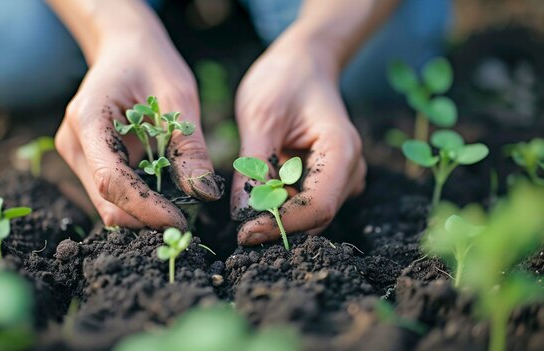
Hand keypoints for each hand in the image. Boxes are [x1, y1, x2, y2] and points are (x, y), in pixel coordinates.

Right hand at [55, 21, 220, 230]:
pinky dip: (139, 200)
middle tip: (188, 217)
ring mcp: (76, 154)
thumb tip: (205, 193)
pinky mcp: (86, 161)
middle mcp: (72, 142)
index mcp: (88, 119)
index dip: (146, 208)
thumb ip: (189, 146)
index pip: (111, 180)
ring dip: (144, 211)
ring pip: (107, 203)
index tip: (180, 221)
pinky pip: (112, 193)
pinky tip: (165, 190)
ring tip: (180, 202)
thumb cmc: (151, 65)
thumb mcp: (179, 97)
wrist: (125, 50)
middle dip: (146, 216)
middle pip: (105, 200)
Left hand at [231, 26, 365, 245]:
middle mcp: (350, 169)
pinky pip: (304, 204)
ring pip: (309, 215)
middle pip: (315, 217)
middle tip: (238, 226)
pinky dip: (280, 205)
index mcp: (341, 150)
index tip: (244, 233)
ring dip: (277, 215)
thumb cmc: (283, 82)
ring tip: (248, 201)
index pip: (316, 207)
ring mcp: (343, 177)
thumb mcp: (260, 118)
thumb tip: (242, 215)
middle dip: (277, 225)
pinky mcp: (328, 180)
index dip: (281, 225)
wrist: (303, 64)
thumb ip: (253, 167)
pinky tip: (260, 191)